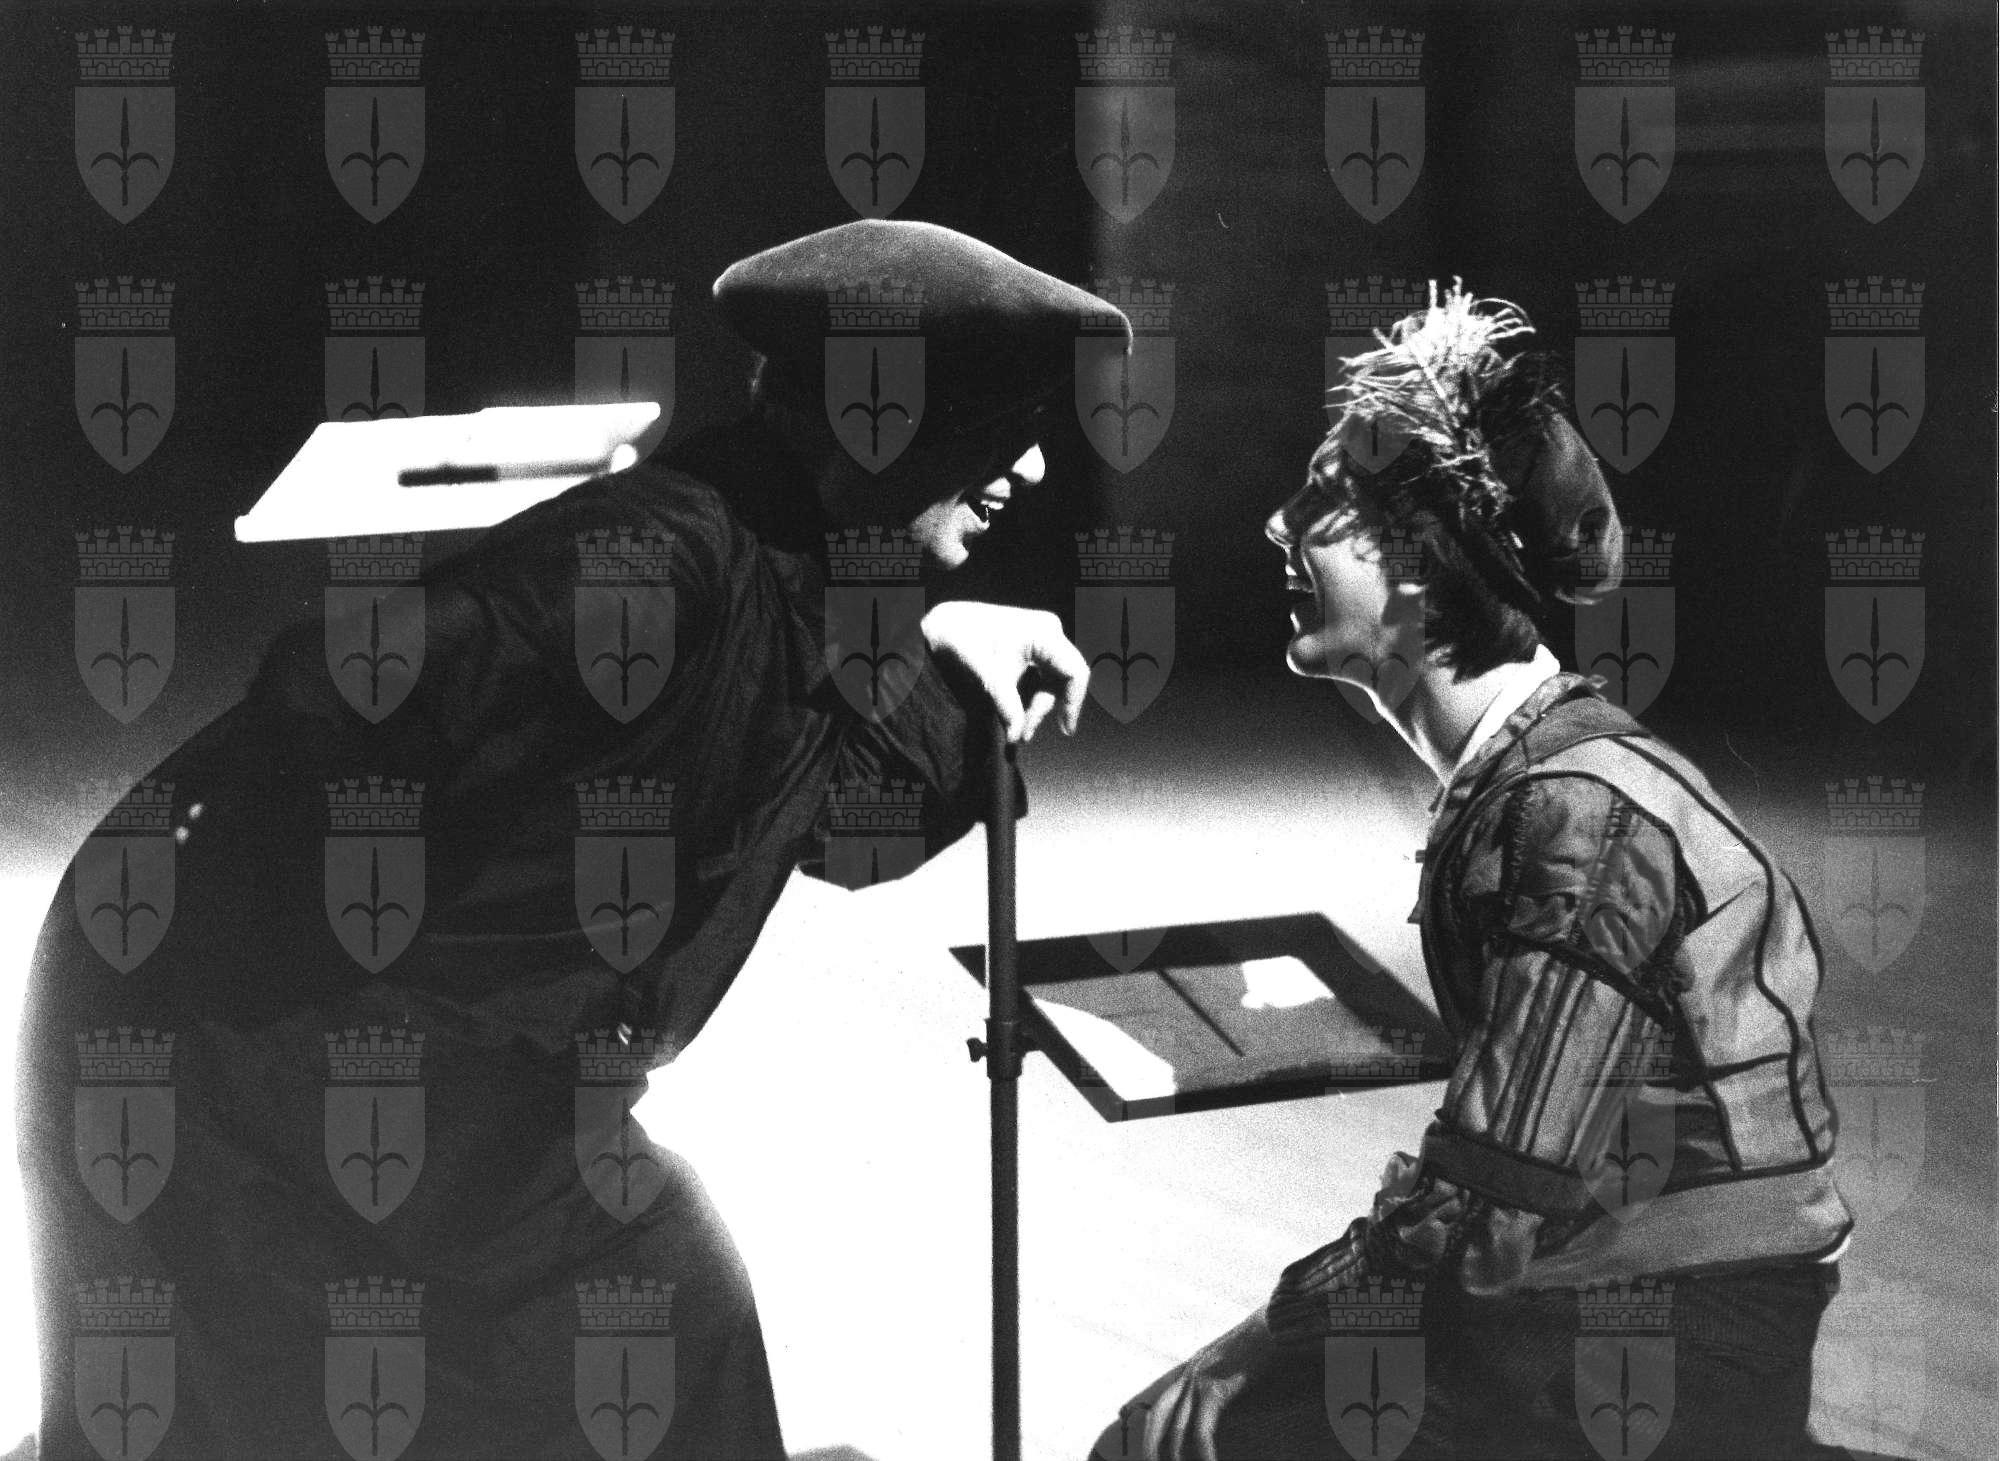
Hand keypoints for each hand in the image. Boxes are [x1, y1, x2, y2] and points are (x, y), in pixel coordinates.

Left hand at [920, 601, 1087, 742]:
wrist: (947, 624)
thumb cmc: (966, 641)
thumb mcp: (989, 677)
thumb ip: (1007, 707)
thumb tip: (1016, 737)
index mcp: (1045, 633)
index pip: (1075, 672)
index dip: (1074, 703)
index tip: (1065, 730)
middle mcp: (1049, 631)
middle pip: (1063, 679)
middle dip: (1043, 708)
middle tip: (1023, 734)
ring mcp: (1042, 637)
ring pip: (1052, 680)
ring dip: (1036, 705)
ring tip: (1017, 727)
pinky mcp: (1033, 644)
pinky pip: (1042, 675)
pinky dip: (1031, 694)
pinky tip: (1016, 710)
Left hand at [1103, 1306, 1279, 1460]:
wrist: (1281, 1320)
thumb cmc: (1266, 1346)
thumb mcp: (1238, 1366)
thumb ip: (1224, 1385)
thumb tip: (1223, 1409)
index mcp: (1192, 1371)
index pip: (1159, 1409)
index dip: (1152, 1437)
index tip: (1153, 1457)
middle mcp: (1189, 1374)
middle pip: (1158, 1420)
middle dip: (1153, 1450)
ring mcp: (1200, 1379)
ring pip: (1175, 1429)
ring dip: (1176, 1459)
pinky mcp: (1216, 1387)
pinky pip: (1201, 1429)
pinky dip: (1203, 1453)